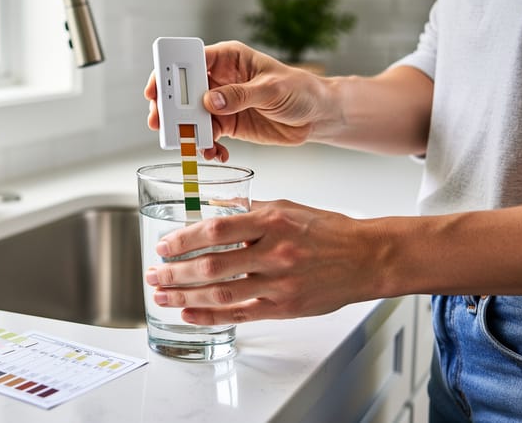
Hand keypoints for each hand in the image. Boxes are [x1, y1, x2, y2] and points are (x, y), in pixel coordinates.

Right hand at [144, 40, 333, 160]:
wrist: (316, 116)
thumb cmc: (300, 90)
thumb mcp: (272, 90)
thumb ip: (241, 95)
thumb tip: (211, 101)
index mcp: (227, 59)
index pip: (190, 61)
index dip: (169, 74)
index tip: (156, 90)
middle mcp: (219, 79)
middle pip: (182, 91)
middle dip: (169, 108)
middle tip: (160, 124)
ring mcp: (221, 103)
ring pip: (190, 117)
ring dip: (186, 133)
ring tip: (190, 146)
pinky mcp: (227, 124)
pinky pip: (206, 136)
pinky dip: (206, 147)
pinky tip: (215, 154)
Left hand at [144, 200, 383, 323]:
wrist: (367, 257)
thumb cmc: (327, 231)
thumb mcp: (286, 207)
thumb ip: (248, 209)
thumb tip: (211, 207)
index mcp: (272, 221)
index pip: (216, 230)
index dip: (184, 240)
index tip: (164, 246)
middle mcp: (274, 253)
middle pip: (212, 266)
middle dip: (176, 272)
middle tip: (154, 274)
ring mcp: (280, 283)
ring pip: (222, 293)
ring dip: (185, 296)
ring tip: (161, 295)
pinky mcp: (285, 307)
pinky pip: (240, 314)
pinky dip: (210, 315)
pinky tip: (188, 312)